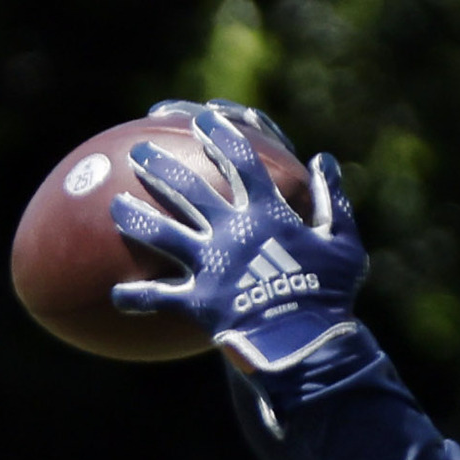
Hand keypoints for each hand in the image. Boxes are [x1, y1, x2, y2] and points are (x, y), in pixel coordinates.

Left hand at [107, 98, 365, 371]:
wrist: (306, 340)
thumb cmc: (331, 294)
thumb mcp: (345, 244)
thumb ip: (333, 200)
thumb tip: (324, 160)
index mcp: (267, 212)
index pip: (241, 161)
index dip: (220, 136)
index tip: (202, 119)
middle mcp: (231, 230)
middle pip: (188, 189)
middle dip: (160, 167)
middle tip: (139, 154)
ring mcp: (211, 264)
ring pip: (163, 233)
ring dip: (135, 217)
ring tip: (114, 207)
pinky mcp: (198, 301)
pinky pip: (161, 297)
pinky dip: (137, 296)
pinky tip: (116, 295)